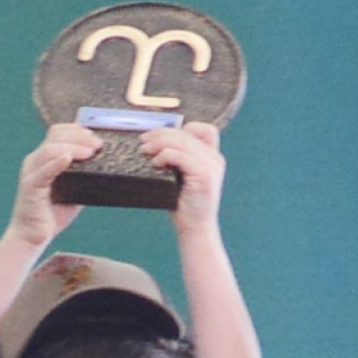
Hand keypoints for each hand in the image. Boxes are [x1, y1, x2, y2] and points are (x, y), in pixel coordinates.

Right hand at [10, 125, 94, 248]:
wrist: (32, 237)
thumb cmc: (52, 214)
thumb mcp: (73, 189)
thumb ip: (83, 175)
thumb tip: (105, 165)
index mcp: (44, 159)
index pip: (58, 132)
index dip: (77, 130)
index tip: (95, 137)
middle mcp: (35, 161)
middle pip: (55, 135)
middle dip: (79, 136)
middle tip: (98, 145)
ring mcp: (31, 173)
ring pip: (50, 149)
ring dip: (72, 147)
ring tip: (90, 153)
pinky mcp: (30, 187)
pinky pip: (43, 171)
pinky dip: (56, 163)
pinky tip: (67, 159)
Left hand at [150, 122, 225, 236]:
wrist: (195, 229)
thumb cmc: (183, 205)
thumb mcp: (181, 176)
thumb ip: (178, 158)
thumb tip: (154, 141)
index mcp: (212, 157)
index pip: (203, 129)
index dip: (181, 128)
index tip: (159, 136)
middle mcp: (215, 159)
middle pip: (186, 133)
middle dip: (160, 133)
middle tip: (142, 141)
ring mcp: (212, 167)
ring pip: (182, 142)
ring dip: (159, 143)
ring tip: (144, 151)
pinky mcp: (204, 176)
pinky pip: (180, 156)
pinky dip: (164, 156)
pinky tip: (155, 163)